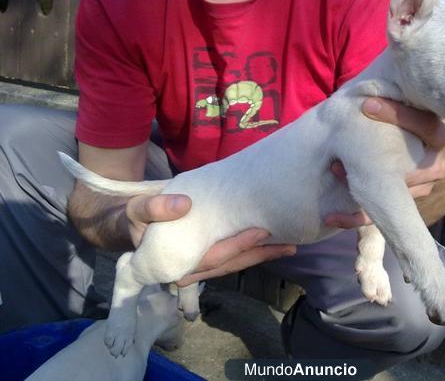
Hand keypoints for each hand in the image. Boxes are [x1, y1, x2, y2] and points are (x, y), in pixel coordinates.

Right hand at [125, 194, 295, 286]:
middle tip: (288, 244)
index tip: (262, 232)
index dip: (238, 246)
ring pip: (234, 264)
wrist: (128, 228)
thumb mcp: (136, 209)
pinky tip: (270, 244)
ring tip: (288, 246)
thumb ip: (154, 207)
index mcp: (176, 260)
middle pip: (230, 263)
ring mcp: (199, 265)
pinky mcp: (206, 257)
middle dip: (259, 255)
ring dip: (261, 256)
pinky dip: (251, 252)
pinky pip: (232, 258)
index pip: (212, 256)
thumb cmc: (134, 219)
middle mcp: (190, 268)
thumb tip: (184, 204)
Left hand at [324, 97, 444, 228]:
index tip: (367, 105)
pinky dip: (354, 216)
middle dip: (374, 161)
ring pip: (392, 192)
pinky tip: (331, 215)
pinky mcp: (403, 205)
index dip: (398, 115)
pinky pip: (381, 216)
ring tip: (334, 169)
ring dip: (360, 186)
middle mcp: (436, 165)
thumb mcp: (406, 108)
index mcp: (440, 138)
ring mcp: (421, 188)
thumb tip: (369, 87)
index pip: (427, 127)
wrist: (413, 148)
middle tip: (343, 151)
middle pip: (410, 168)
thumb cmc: (404, 121)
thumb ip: (397, 101)